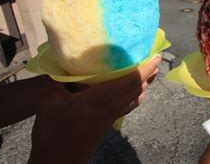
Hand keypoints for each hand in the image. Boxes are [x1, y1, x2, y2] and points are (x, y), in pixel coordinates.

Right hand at [29, 54, 161, 163]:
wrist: (57, 162)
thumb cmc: (53, 131)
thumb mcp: (52, 100)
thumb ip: (60, 81)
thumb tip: (63, 63)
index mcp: (101, 98)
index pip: (130, 81)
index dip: (146, 67)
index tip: (157, 56)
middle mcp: (111, 107)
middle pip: (136, 88)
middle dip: (148, 73)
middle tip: (156, 59)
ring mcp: (111, 117)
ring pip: (133, 98)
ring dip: (143, 84)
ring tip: (150, 72)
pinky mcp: (107, 124)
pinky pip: (127, 107)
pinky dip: (135, 97)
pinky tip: (139, 97)